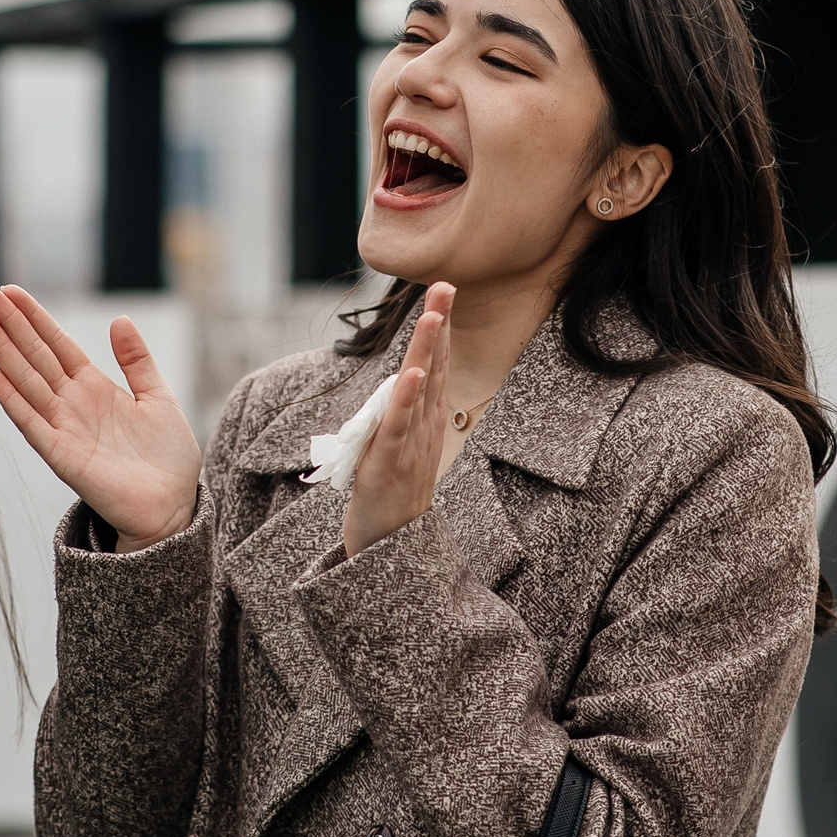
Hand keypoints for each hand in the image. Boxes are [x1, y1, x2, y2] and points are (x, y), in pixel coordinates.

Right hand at [0, 285, 201, 550]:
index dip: (34, 317)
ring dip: (3, 352)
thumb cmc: (168, 458)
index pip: (56, 343)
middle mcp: (73, 404)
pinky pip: (31, 423)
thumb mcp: (158, 397)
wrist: (172, 507)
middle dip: (10, 324)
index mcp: (95, 387)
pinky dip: (11, 399)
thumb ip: (137, 360)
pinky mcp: (62, 455)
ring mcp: (64, 428)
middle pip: (35, 355)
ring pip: (27, 382)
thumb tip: (121, 319)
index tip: (9, 291)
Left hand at [343, 281, 453, 556]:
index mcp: (425, 422)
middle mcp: (424, 428)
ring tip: (433, 318)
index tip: (443, 292)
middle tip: (446, 286)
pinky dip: (405, 399)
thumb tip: (404, 383)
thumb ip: (403, 415)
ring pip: (419, 390)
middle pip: (435, 368)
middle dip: (439, 327)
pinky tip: (413, 374)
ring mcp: (410, 445)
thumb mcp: (401, 448)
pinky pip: (398, 427)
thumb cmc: (392, 498)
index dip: (439, 330)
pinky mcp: (390, 463)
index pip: (436, 366)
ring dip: (427, 352)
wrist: (390, 550)